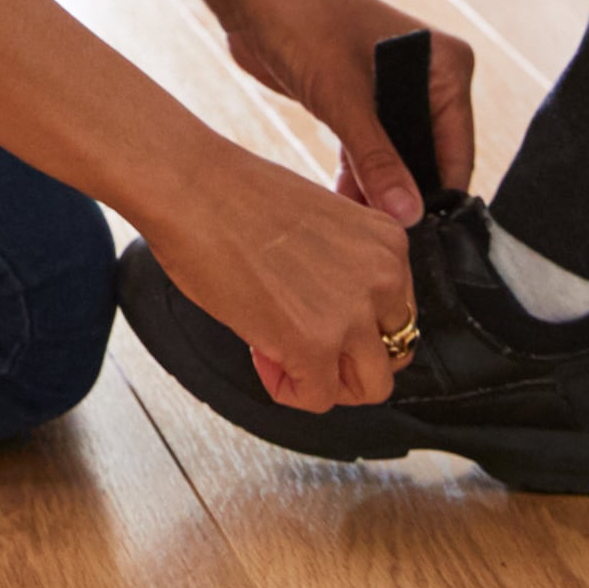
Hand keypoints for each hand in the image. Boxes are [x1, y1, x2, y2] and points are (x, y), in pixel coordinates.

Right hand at [140, 141, 421, 411]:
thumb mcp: (321, 224)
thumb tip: (332, 312)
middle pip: (392, 354)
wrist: (192, 188)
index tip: (313, 312)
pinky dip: (288, 389)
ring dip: (325, 380)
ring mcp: (353, 313)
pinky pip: (317, 399)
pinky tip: (260, 354)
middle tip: (302, 343)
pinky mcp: (315, 344)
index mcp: (388, 242)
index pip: (396, 314)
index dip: (352, 323)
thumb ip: (345, 268)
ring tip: (282, 353)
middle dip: (346, 358)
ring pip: (368, 387)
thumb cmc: (235, 196)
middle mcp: (383, 277)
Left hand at [214, 0, 461, 225]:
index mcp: (446, 64)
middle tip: (388, 242)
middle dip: (407, 195)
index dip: (441, 193)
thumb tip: (411, 215)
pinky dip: (359, 177)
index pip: (457, 146)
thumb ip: (377, 159)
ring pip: (397, 157)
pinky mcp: (360, 101)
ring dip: (379, 191)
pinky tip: (345, 209)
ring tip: (363, 233)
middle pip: (429, 155)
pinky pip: (370, 151)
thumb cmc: (302, 23)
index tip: (424, 238)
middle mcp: (428, 75)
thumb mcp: (342, 98)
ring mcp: (394, 89)